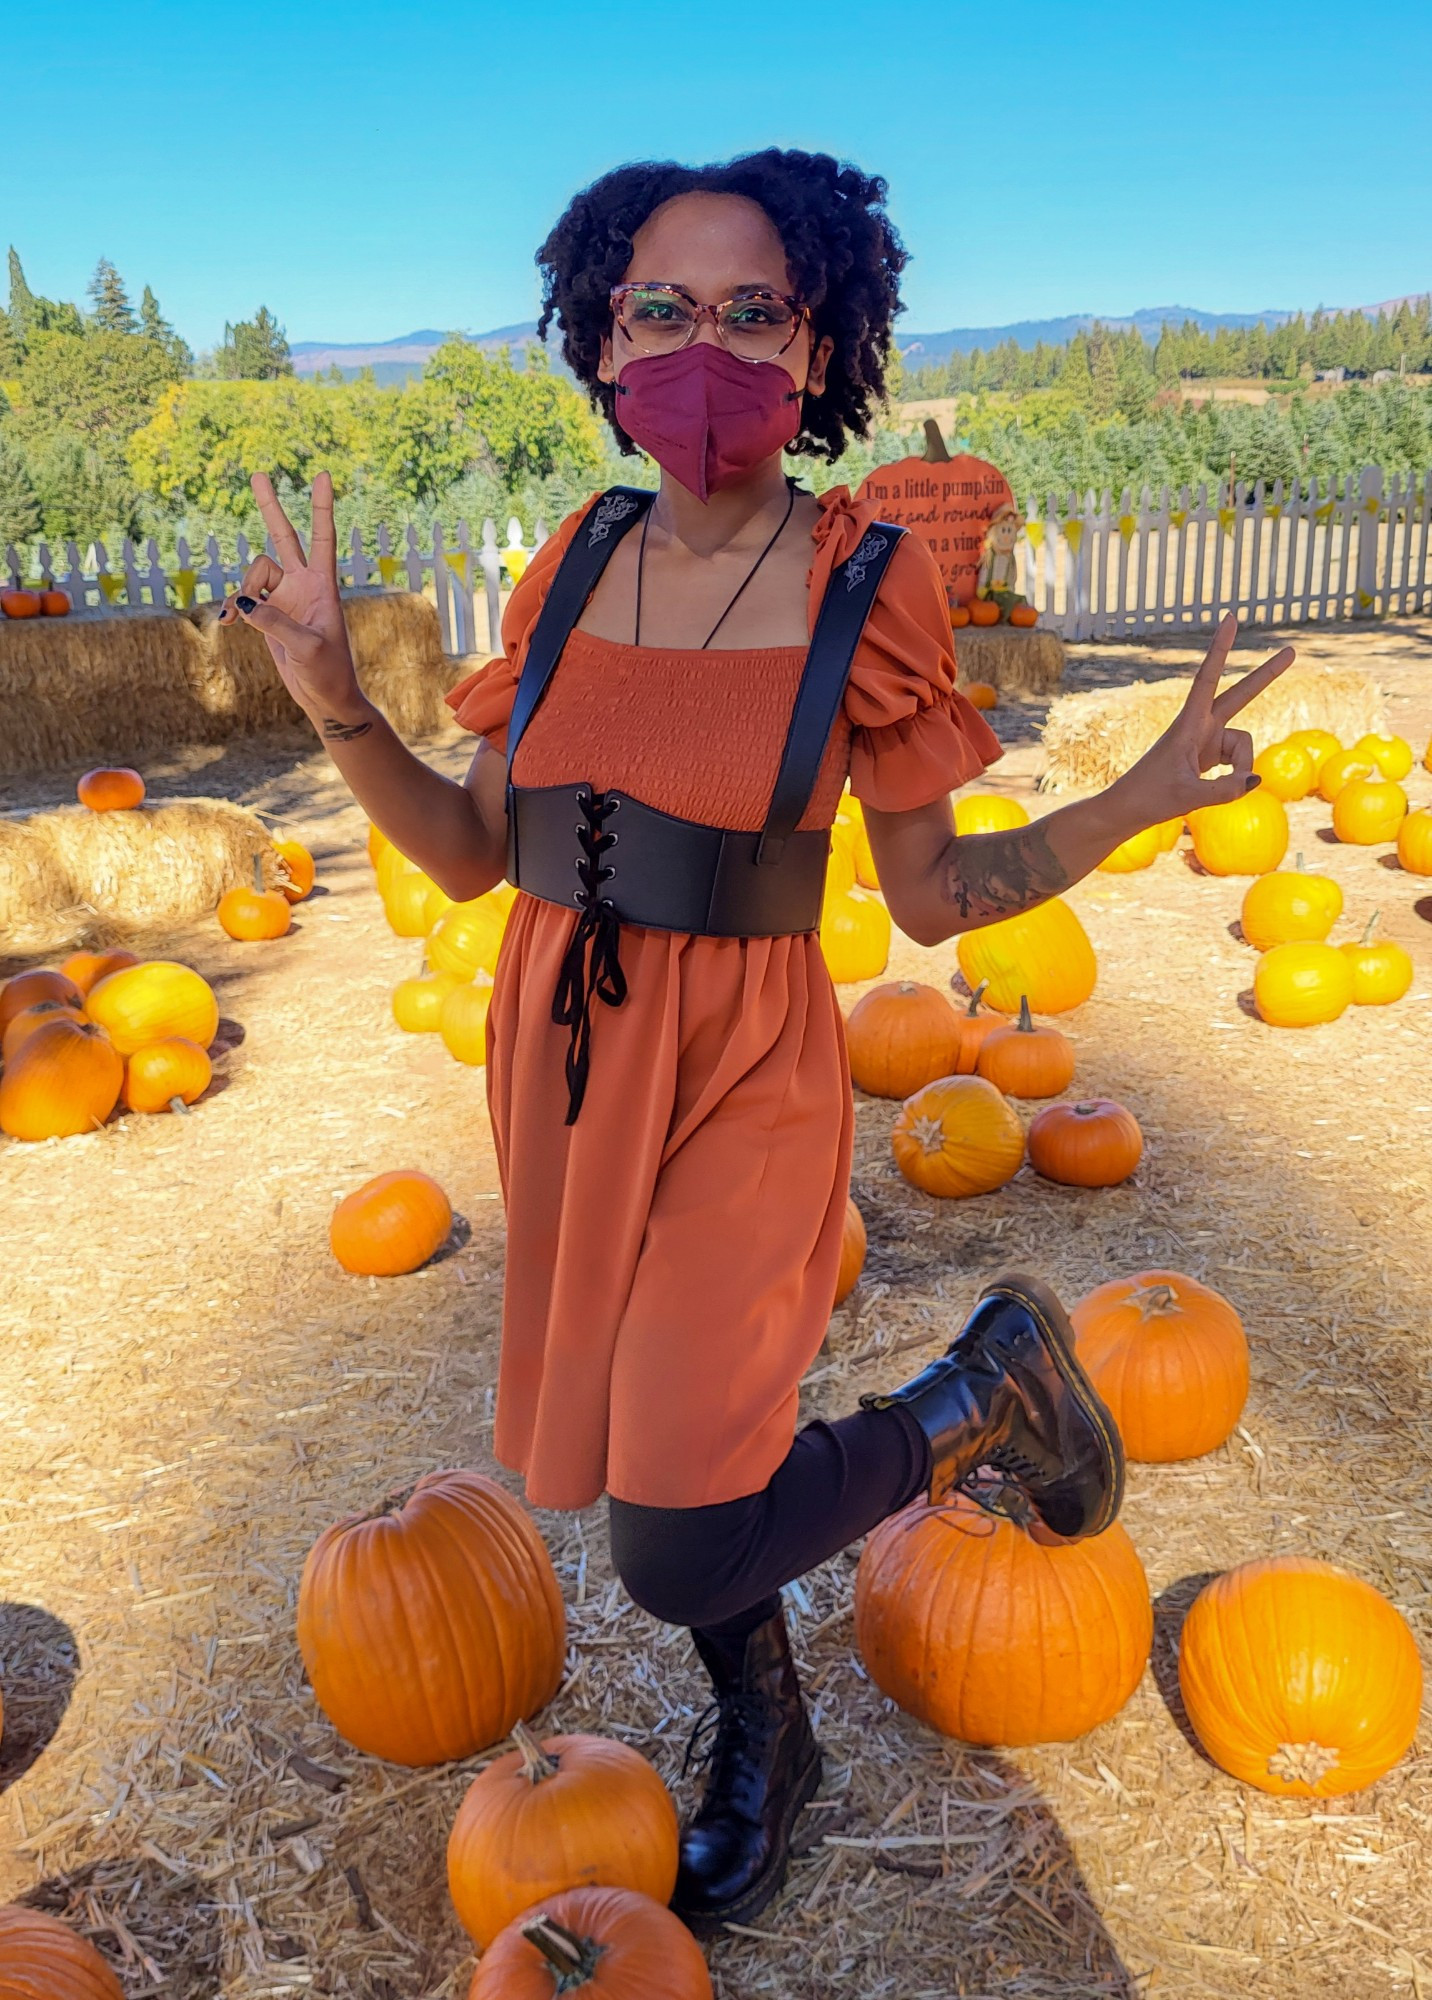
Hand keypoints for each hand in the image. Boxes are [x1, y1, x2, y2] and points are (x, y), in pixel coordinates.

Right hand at [217, 471, 366, 725]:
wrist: (324, 696)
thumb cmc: (328, 672)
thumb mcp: (306, 649)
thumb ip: (276, 624)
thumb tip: (246, 604)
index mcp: (323, 586)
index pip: (322, 539)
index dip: (322, 508)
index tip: (323, 476)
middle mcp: (303, 585)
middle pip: (283, 537)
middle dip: (270, 507)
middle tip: (257, 473)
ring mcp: (284, 597)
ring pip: (253, 575)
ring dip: (243, 592)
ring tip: (241, 619)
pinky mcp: (269, 614)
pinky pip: (243, 599)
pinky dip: (235, 608)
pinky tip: (228, 623)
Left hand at [1119, 616, 1294, 820]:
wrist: (1128, 809)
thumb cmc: (1151, 798)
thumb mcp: (1189, 797)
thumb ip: (1225, 790)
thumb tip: (1255, 780)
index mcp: (1189, 724)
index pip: (1208, 678)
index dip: (1220, 648)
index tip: (1230, 618)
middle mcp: (1201, 726)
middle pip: (1241, 696)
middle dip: (1266, 675)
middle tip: (1292, 650)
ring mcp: (1206, 740)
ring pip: (1243, 748)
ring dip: (1239, 770)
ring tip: (1220, 790)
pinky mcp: (1208, 755)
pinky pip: (1237, 764)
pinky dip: (1235, 778)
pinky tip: (1223, 788)